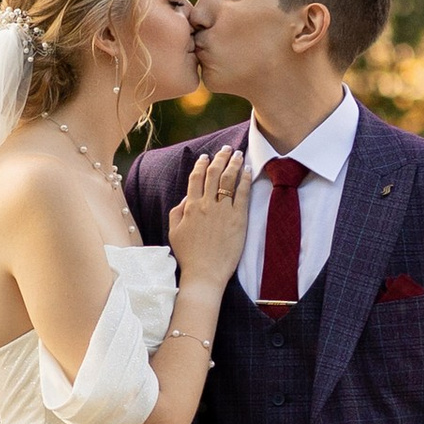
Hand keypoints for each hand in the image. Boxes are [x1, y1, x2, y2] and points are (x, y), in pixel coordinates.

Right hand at [166, 146, 247, 293]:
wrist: (204, 273)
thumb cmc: (189, 256)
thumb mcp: (174, 233)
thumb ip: (177, 212)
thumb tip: (185, 198)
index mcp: (190, 207)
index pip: (195, 178)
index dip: (200, 164)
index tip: (205, 156)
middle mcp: (206, 205)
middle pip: (213, 174)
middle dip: (220, 158)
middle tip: (226, 149)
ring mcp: (223, 211)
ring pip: (228, 179)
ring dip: (234, 163)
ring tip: (239, 154)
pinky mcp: (238, 219)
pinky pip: (242, 193)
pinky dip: (245, 179)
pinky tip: (249, 171)